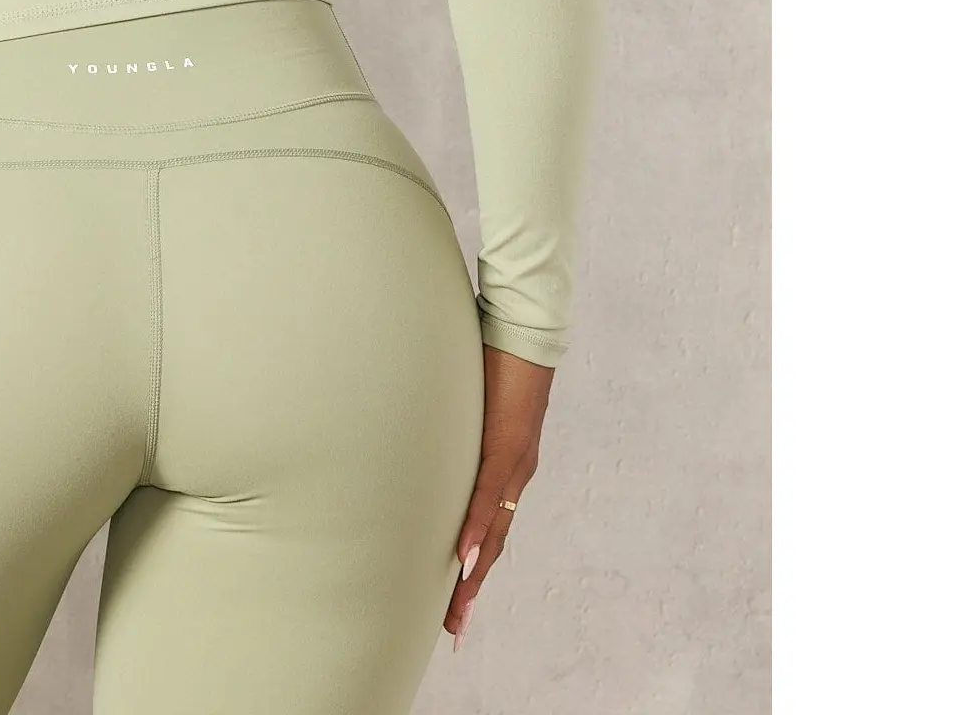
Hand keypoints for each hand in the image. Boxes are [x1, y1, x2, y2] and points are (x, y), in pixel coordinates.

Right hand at [442, 345, 553, 649]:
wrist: (526, 326)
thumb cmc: (497, 355)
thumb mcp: (472, 400)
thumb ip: (458, 423)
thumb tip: (427, 433)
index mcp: (507, 465)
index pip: (491, 526)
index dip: (475, 565)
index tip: (458, 600)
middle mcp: (516, 472)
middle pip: (493, 543)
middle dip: (471, 587)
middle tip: (453, 627)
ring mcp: (514, 462)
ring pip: (492, 531)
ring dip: (473, 575)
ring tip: (457, 610)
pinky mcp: (506, 444)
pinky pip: (487, 496)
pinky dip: (475, 530)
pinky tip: (464, 558)